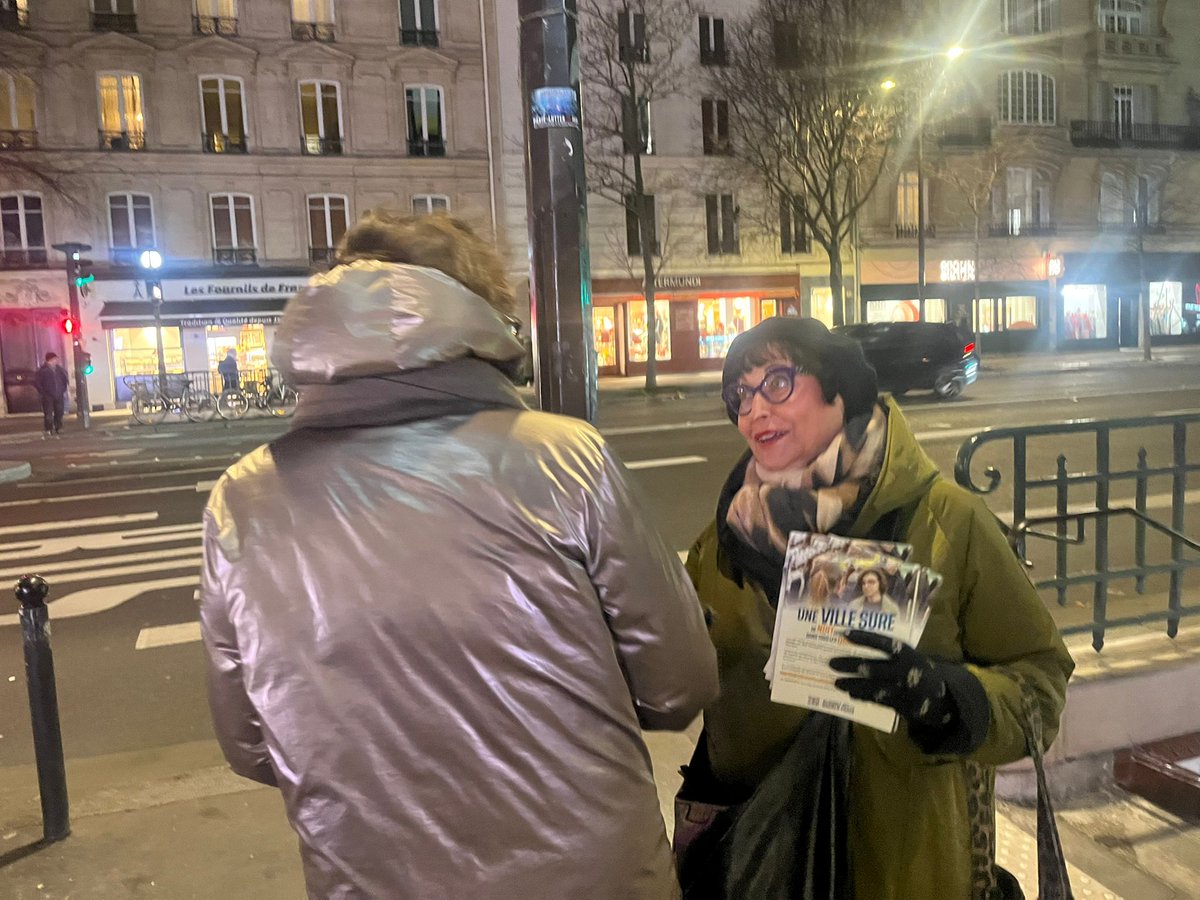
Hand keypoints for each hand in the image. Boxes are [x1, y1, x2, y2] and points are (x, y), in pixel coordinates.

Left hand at [829, 630, 955, 728]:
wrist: (941, 697)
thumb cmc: (918, 670)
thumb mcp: (911, 656)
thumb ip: (892, 652)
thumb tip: (861, 643)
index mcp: (907, 654)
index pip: (882, 643)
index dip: (863, 638)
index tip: (844, 633)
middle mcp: (903, 670)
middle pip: (871, 667)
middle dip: (849, 665)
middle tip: (831, 663)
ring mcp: (900, 689)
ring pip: (870, 686)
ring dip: (851, 684)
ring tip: (836, 682)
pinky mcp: (899, 704)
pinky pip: (876, 699)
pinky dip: (862, 696)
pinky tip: (850, 693)